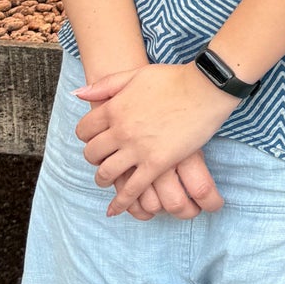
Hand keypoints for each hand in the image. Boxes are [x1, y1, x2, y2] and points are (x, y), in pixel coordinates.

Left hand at [75, 63, 238, 216]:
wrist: (205, 88)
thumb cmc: (174, 78)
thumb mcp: (136, 74)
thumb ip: (107, 84)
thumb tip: (79, 93)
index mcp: (114, 108)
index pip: (84, 130)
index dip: (86, 136)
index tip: (95, 138)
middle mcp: (121, 130)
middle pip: (93, 153)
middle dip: (94, 158)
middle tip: (102, 159)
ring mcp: (137, 149)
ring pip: (107, 173)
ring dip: (103, 179)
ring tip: (108, 180)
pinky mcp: (156, 163)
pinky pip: (132, 189)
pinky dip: (121, 202)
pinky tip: (116, 209)